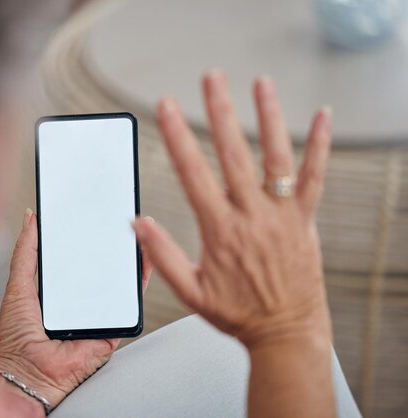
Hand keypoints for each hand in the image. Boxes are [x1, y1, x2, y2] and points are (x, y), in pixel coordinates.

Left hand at [0, 209, 151, 409]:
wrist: (31, 372)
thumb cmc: (18, 336)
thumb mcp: (18, 284)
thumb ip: (26, 252)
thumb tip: (32, 218)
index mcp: (58, 288)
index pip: (75, 255)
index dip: (83, 234)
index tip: (90, 212)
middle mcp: (80, 299)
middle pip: (100, 266)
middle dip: (108, 242)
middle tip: (116, 216)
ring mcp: (98, 312)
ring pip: (119, 281)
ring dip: (128, 258)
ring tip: (135, 231)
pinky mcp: (113, 327)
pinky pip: (130, 302)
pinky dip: (140, 281)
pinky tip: (144, 260)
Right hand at [133, 70, 332, 348]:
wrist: (285, 332)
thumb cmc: (237, 314)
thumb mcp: (191, 292)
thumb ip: (162, 255)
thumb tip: (137, 223)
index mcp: (220, 231)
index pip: (193, 174)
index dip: (177, 137)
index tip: (166, 108)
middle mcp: (252, 217)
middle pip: (234, 155)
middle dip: (219, 112)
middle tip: (210, 79)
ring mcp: (282, 216)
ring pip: (275, 159)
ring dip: (267, 118)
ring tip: (260, 84)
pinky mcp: (304, 220)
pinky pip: (315, 179)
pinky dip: (320, 146)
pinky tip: (322, 116)